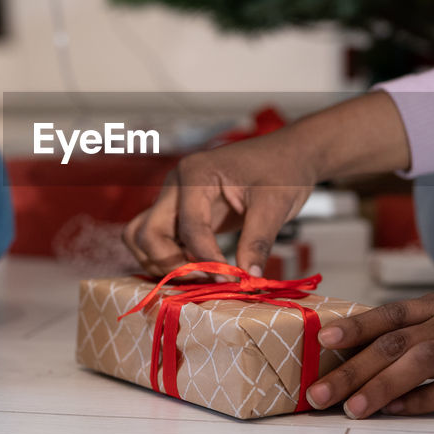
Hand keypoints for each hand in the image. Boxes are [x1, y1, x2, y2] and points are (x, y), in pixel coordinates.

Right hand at [122, 133, 317, 276]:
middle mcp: (176, 185)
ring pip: (144, 238)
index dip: (206, 259)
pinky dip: (170, 259)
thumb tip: (247, 278)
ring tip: (200, 277)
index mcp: (195, 174)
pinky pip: (160, 240)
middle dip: (171, 263)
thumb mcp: (275, 205)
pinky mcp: (181, 212)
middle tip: (206, 280)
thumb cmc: (282, 171)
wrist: (288, 154)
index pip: (189, 226)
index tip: (229, 279)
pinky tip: (200, 271)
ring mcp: (174, 198)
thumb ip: (258, 241)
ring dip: (163, 263)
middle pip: (149, 233)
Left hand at [304, 287, 433, 417]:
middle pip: (395, 343)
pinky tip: (400, 412)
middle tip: (318, 393)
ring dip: (381, 386)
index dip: (354, 329)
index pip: (389, 315)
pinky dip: (425, 400)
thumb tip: (370, 340)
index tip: (321, 344)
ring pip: (420, 364)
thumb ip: (422, 321)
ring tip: (352, 408)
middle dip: (351, 369)